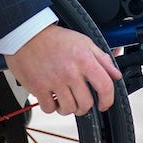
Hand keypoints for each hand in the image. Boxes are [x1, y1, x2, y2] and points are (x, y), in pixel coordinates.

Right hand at [2, 24, 122, 115]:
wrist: (26, 34)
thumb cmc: (54, 38)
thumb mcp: (84, 42)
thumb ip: (102, 59)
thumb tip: (115, 74)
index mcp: (85, 60)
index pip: (105, 87)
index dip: (108, 100)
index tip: (104, 104)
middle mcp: (71, 72)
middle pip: (86, 103)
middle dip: (85, 107)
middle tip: (80, 101)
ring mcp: (54, 81)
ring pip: (68, 109)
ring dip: (67, 108)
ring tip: (64, 99)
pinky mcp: (38, 87)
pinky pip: (49, 108)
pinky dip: (51, 107)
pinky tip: (51, 97)